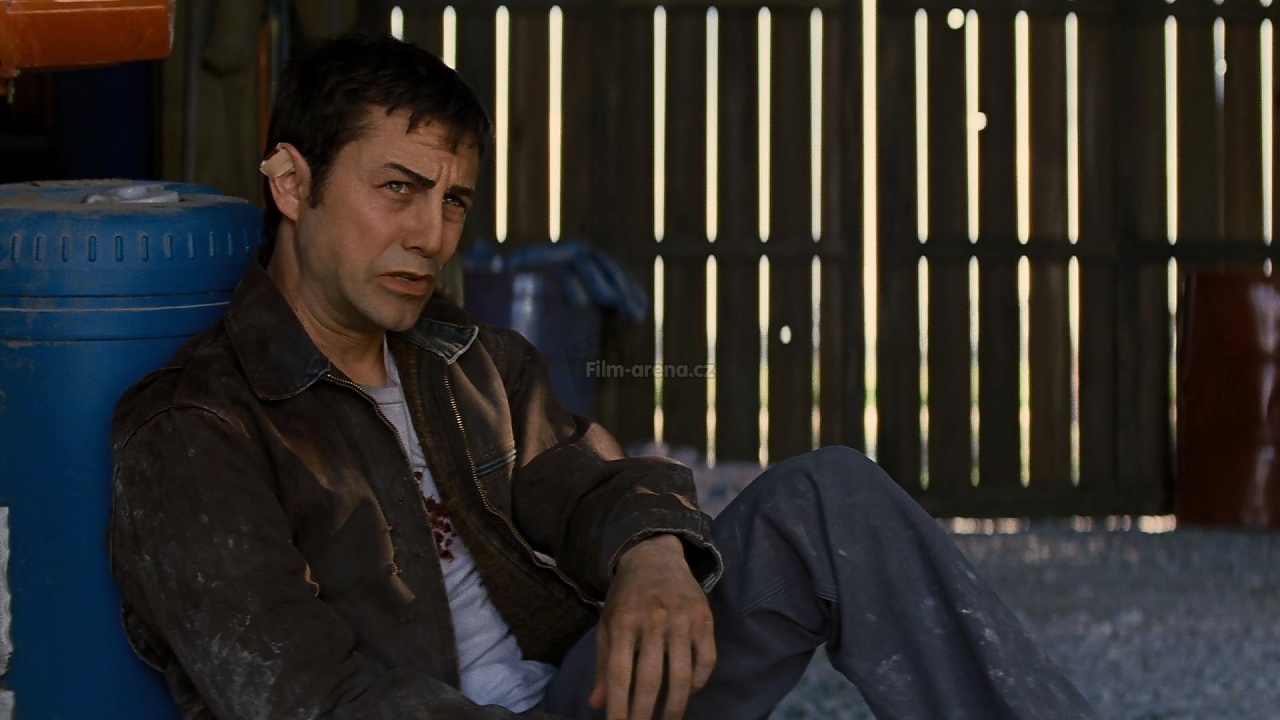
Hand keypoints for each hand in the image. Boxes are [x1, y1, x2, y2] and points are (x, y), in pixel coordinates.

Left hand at [588, 534, 716, 719]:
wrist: (655, 557)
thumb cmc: (626, 598)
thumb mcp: (607, 625)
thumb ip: (602, 666)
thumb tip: (595, 705)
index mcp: (622, 622)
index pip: (618, 673)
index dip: (617, 706)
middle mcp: (652, 620)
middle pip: (649, 679)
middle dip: (644, 714)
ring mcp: (681, 619)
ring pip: (681, 675)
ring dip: (674, 707)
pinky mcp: (704, 619)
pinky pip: (706, 660)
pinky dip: (699, 683)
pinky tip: (688, 694)